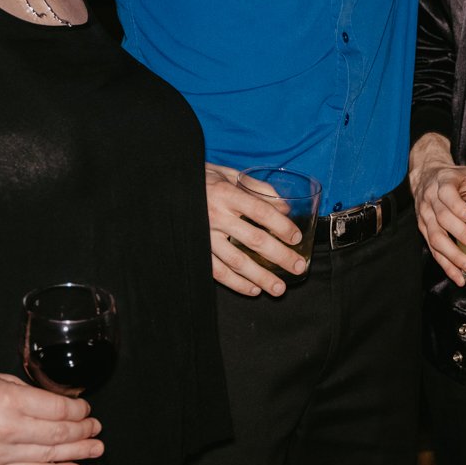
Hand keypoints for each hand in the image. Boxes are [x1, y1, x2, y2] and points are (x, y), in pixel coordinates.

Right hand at [0, 369, 102, 464]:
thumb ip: (30, 393)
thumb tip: (61, 404)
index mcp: (8, 401)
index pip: (57, 409)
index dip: (79, 410)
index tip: (86, 408)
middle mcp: (6, 430)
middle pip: (58, 435)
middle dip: (83, 431)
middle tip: (96, 428)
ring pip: (49, 457)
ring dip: (77, 453)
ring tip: (96, 449)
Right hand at [204, 162, 307, 296]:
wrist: (167, 186)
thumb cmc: (202, 180)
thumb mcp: (229, 174)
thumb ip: (258, 189)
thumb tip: (284, 207)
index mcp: (226, 194)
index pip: (260, 211)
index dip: (281, 225)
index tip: (296, 238)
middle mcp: (216, 216)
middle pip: (254, 240)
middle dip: (280, 256)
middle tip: (298, 267)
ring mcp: (204, 235)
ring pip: (236, 261)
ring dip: (260, 277)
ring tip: (279, 288)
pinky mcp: (196, 250)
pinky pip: (217, 271)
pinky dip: (236, 283)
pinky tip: (253, 289)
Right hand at [409, 134, 465, 287]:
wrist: (428, 174)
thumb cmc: (459, 176)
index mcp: (445, 182)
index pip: (447, 194)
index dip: (457, 206)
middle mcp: (431, 199)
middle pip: (442, 220)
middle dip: (461, 236)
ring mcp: (426, 216)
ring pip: (435, 239)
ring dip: (453, 256)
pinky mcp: (424, 229)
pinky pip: (433, 250)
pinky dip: (446, 265)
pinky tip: (459, 277)